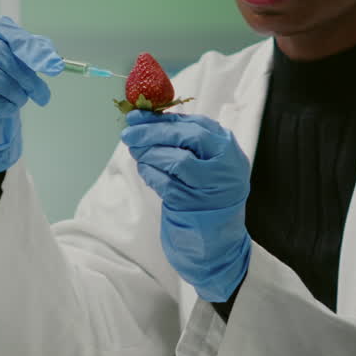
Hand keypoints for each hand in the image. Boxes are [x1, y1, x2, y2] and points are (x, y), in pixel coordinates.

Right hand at [0, 16, 63, 175]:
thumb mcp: (11, 59)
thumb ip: (31, 53)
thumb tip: (55, 62)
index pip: (5, 29)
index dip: (30, 47)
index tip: (54, 65)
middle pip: (0, 53)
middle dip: (27, 76)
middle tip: (43, 94)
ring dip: (15, 93)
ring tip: (21, 100)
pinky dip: (3, 107)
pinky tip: (8, 108)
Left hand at [121, 111, 251, 301]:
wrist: (217, 239)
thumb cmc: (205, 193)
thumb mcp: (203, 161)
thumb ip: (181, 140)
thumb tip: (145, 117)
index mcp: (227, 147)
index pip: (193, 123)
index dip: (161, 119)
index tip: (136, 116)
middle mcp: (226, 164)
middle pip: (186, 138)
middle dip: (152, 133)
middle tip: (128, 133)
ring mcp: (213, 186)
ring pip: (176, 160)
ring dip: (149, 154)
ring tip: (135, 152)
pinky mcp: (197, 206)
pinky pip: (167, 184)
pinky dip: (151, 174)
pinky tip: (144, 171)